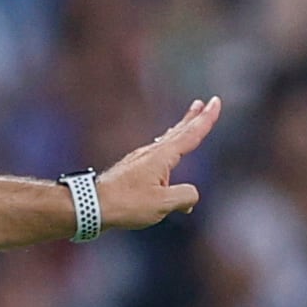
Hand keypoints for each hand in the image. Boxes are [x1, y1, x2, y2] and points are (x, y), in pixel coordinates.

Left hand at [95, 97, 221, 229]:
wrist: (91, 205)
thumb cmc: (126, 203)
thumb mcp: (162, 203)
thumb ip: (184, 196)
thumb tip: (191, 196)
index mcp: (161, 157)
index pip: (190, 134)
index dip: (206, 119)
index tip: (215, 101)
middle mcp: (151, 153)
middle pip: (178, 132)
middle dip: (193, 118)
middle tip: (204, 103)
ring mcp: (140, 160)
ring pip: (167, 141)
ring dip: (180, 130)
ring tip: (188, 122)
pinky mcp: (132, 169)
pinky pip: (158, 154)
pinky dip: (169, 148)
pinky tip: (167, 157)